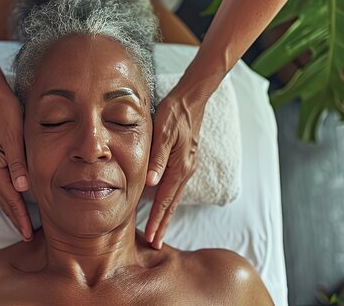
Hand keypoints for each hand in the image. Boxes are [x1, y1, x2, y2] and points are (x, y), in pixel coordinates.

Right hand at [0, 92, 32, 240]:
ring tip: (24, 223)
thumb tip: (22, 189)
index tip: (28, 234)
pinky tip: (18, 199)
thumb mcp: (14, 138)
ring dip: (13, 209)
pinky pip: (3, 184)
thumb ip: (18, 164)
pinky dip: (11, 196)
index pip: (10, 200)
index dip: (20, 218)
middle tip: (27, 237)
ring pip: (4, 194)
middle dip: (16, 219)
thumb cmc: (6, 115)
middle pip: (4, 201)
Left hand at [144, 90, 206, 248]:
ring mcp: (186, 167)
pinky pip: (175, 187)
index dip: (157, 220)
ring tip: (158, 231)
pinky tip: (162, 205)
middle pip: (172, 204)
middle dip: (163, 225)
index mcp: (180, 166)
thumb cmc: (175, 112)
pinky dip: (168, 201)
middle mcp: (185, 170)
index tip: (151, 238)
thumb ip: (157, 158)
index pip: (166, 200)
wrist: (192, 99)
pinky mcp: (184, 161)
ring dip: (166, 215)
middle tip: (154, 244)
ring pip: (174, 197)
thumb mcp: (163, 132)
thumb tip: (151, 183)